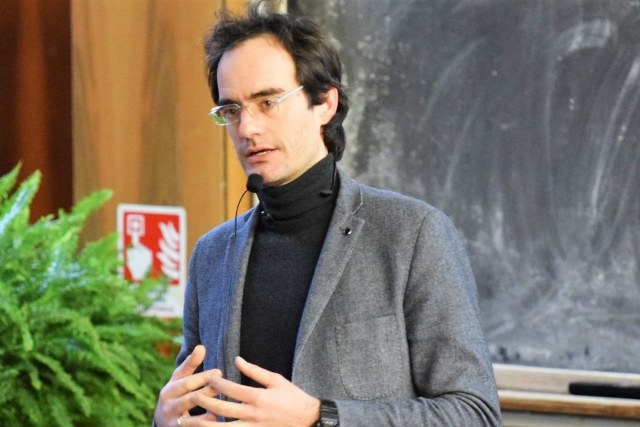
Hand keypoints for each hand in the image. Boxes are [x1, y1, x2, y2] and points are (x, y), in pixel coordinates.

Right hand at [153, 345, 222, 426]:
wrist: (162, 424)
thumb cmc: (175, 397)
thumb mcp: (178, 381)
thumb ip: (190, 365)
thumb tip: (201, 346)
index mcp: (169, 389)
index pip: (186, 381)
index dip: (203, 377)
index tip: (219, 372)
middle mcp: (167, 404)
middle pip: (191, 397)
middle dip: (208, 390)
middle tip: (224, 386)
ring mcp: (171, 419)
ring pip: (192, 415)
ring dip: (208, 407)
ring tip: (222, 402)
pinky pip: (191, 426)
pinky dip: (204, 422)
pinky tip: (216, 418)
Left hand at [191, 356, 320, 425]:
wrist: (307, 419)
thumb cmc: (292, 397)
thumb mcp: (275, 379)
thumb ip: (254, 371)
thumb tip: (237, 360)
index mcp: (258, 397)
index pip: (231, 389)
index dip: (216, 382)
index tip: (207, 377)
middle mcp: (253, 414)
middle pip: (222, 408)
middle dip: (205, 402)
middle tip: (192, 396)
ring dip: (205, 424)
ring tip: (190, 421)